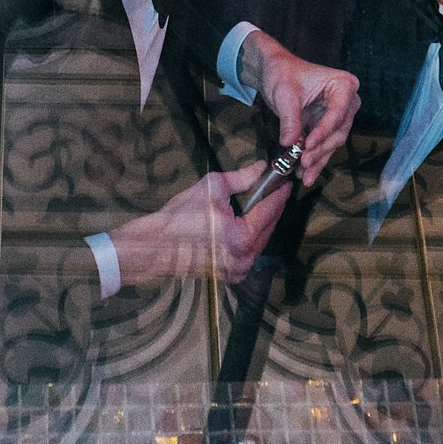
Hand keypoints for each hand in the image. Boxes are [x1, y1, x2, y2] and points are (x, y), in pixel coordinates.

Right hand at [108, 162, 286, 287]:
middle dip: (273, 208)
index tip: (286, 182)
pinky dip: (251, 238)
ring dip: (263, 223)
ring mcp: (238, 270)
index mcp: (243, 237)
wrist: (155, 246)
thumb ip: (242, 178)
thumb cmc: (180, 216)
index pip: (270, 211)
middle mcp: (245, 258)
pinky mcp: (231, 276)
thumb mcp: (211, 188)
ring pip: (260, 242)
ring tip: (263, 203)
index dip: (279, 194)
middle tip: (276, 189)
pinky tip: (248, 223)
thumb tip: (261, 168)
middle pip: (268, 228)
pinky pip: (249, 253)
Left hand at [242, 34, 358, 186]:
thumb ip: (290, 118)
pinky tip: (304, 173)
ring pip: (332, 142)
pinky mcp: (327, 127)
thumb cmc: (283, 73)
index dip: (323, 131)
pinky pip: (324, 146)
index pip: (337, 112)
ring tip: (304, 174)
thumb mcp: (285, 94)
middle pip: (338, 131)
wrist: (275, 72)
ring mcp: (338, 116)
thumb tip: (290, 143)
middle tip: (304, 162)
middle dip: (320, 148)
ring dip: (318, 159)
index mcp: (343, 85)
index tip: (307, 145)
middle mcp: (347, 101)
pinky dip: (314, 159)